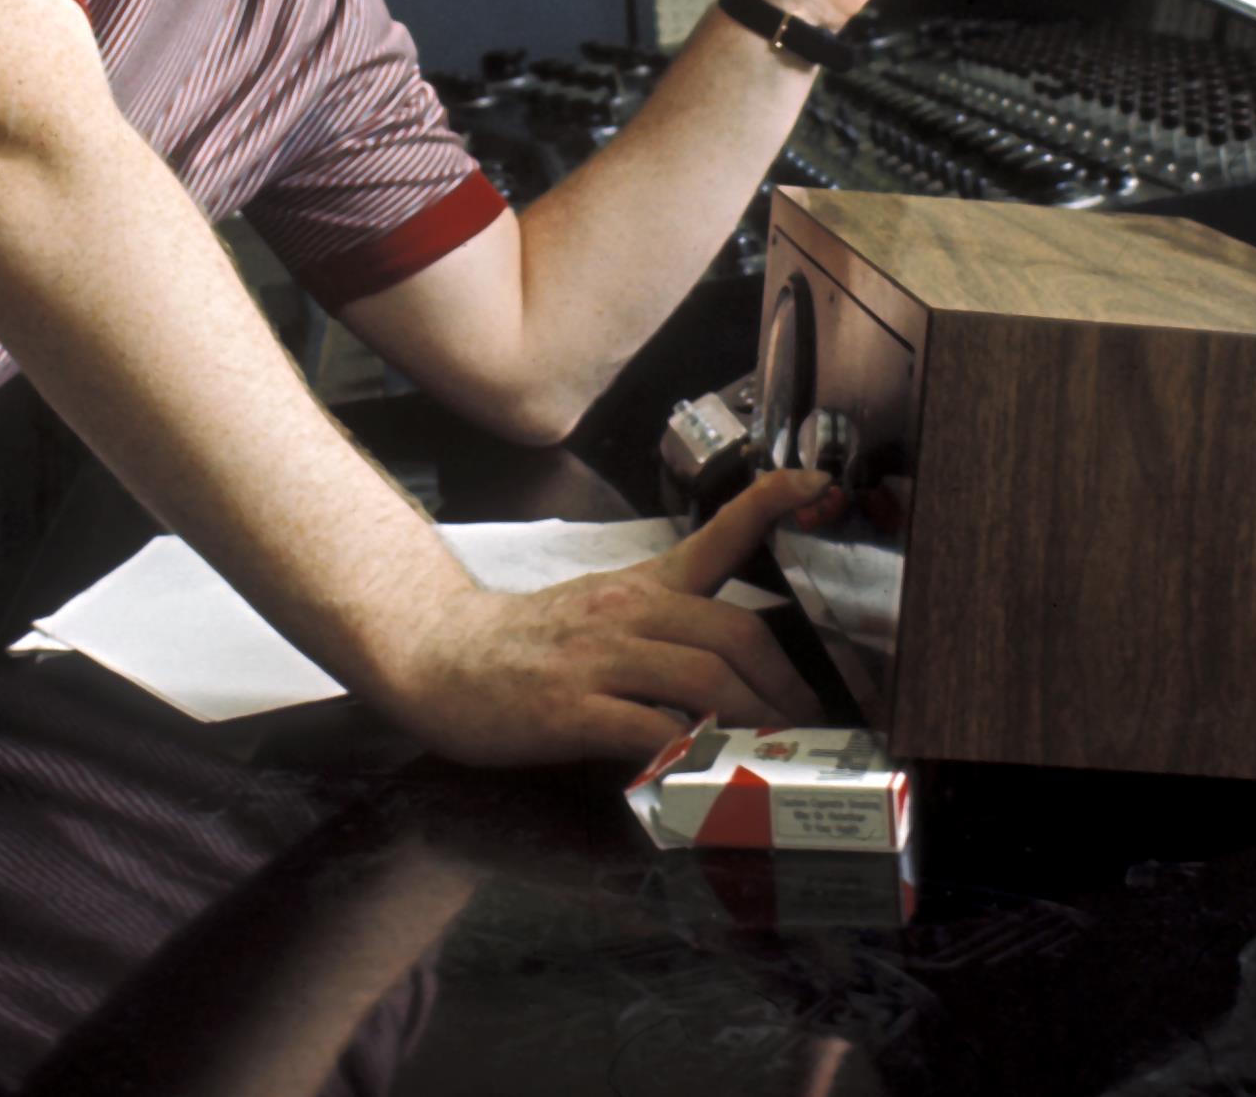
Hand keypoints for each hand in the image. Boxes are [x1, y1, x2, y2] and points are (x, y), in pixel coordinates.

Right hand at [372, 467, 836, 767]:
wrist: (439, 657)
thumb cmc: (527, 644)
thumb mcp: (602, 609)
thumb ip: (665, 626)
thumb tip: (736, 667)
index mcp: (641, 587)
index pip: (717, 535)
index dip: (769, 506)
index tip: (816, 483)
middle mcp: (626, 612)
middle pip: (732, 633)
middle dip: (785, 685)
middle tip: (809, 725)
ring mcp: (597, 658)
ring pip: (703, 678)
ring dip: (752, 722)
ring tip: (774, 757)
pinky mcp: (569, 708)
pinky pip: (647, 729)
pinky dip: (687, 753)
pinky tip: (703, 772)